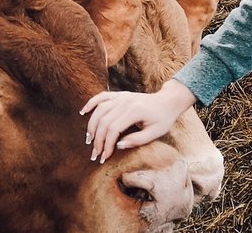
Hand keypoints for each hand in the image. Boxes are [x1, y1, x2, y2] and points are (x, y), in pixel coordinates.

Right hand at [80, 79, 196, 163]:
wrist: (168, 101)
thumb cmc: (163, 119)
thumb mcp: (155, 133)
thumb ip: (137, 140)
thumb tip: (118, 146)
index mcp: (135, 111)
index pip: (114, 129)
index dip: (107, 144)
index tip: (105, 157)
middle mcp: (126, 101)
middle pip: (104, 121)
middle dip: (98, 140)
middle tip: (95, 155)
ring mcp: (122, 96)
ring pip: (100, 110)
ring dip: (91, 126)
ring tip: (89, 141)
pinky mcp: (120, 95)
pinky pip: (102, 96)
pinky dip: (91, 103)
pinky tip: (83, 112)